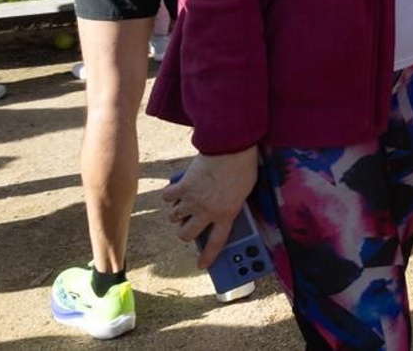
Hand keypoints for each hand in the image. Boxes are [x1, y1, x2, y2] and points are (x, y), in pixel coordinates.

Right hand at [161, 148, 259, 268]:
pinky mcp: (183, 186)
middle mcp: (207, 212)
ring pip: (173, 217)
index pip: (216, 242)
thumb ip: (233, 204)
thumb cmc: (243, 167)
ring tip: (182, 206)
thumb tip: (226, 210)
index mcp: (227, 214)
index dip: (208, 256)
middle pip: (186, 235)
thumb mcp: (245, 192)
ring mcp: (193, 200)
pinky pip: (167, 197)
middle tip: (187, 226)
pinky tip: (174, 191)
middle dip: (184, 233)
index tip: (201, 265)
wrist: (231, 146)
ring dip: (176, 214)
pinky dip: (169, 195)